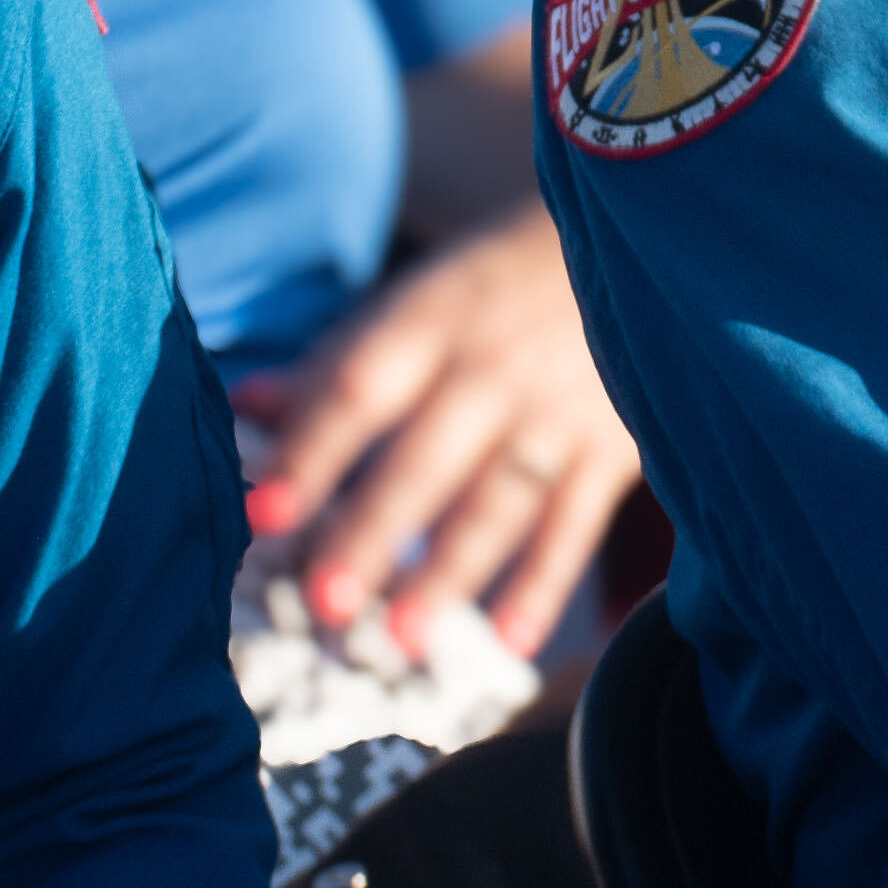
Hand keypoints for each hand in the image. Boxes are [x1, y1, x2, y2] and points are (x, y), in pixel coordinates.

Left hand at [238, 209, 640, 656]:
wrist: (641, 246)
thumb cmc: (499, 285)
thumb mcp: (421, 298)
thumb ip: (337, 359)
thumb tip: (245, 405)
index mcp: (432, 320)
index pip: (360, 389)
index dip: (311, 452)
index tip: (264, 514)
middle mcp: (493, 366)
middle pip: (425, 459)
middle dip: (374, 531)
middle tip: (324, 602)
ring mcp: (558, 410)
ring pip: (498, 500)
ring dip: (451, 572)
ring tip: (402, 637)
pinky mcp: (615, 445)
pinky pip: (575, 523)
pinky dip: (546, 583)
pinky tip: (510, 641)